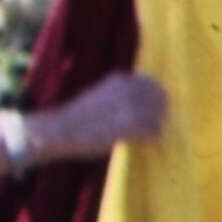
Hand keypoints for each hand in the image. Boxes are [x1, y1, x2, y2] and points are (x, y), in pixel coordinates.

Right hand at [39, 70, 170, 165]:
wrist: (60, 129)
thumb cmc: (76, 119)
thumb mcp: (100, 97)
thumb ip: (120, 97)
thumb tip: (144, 107)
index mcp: (120, 79)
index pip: (152, 85)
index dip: (155, 100)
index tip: (151, 112)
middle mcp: (129, 88)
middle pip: (161, 99)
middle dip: (158, 114)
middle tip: (148, 128)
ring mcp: (131, 104)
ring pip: (159, 117)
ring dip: (153, 128)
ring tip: (140, 136)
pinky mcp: (131, 123)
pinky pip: (154, 131)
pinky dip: (149, 139)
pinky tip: (138, 142)